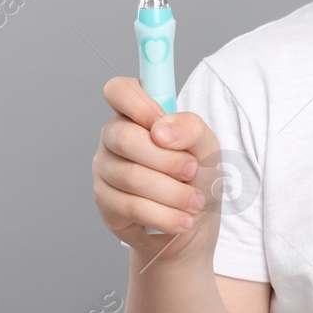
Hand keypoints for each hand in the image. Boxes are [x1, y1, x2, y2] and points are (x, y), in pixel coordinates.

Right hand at [93, 76, 223, 263]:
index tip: (159, 123)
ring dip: (173, 193)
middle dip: (167, 159)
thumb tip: (161, 129)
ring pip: (130, 176)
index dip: (136, 103)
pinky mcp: (105, 203)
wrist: (193, 222)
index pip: (118, 90)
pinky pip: (131, 207)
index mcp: (137, 114)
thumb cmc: (197, 175)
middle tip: (192, 171)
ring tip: (195, 202)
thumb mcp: (208, 147)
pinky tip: (182, 220)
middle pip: (124, 138)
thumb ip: (191, 128)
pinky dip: (165, 215)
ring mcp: (105, 170)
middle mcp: (113, 137)